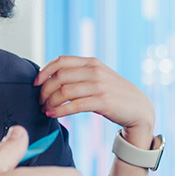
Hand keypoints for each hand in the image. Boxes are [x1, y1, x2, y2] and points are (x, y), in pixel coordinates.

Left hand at [34, 56, 154, 147]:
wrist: (139, 109)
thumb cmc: (113, 94)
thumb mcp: (97, 77)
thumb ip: (79, 74)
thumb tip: (49, 78)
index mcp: (91, 62)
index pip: (61, 61)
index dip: (44, 71)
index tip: (35, 83)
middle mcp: (94, 71)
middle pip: (59, 77)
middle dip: (44, 90)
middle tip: (39, 101)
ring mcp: (99, 85)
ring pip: (64, 91)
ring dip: (50, 102)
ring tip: (45, 109)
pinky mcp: (103, 101)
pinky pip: (74, 105)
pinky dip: (60, 110)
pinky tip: (53, 115)